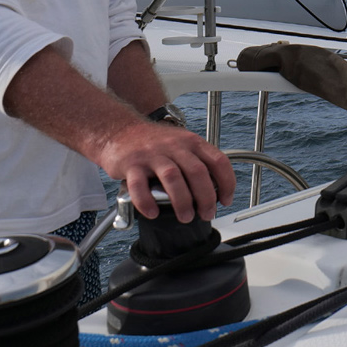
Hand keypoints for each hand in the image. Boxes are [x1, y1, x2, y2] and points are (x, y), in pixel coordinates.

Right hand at [97, 121, 234, 222]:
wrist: (119, 130)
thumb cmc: (152, 142)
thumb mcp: (180, 144)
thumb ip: (196, 161)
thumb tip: (215, 191)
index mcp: (190, 142)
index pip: (218, 160)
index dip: (227, 182)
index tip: (226, 200)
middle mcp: (173, 146)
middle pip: (197, 172)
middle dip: (206, 198)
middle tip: (206, 213)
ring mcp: (152, 154)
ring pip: (172, 177)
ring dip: (182, 201)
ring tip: (185, 216)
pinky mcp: (131, 164)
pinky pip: (140, 185)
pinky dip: (147, 202)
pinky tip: (153, 212)